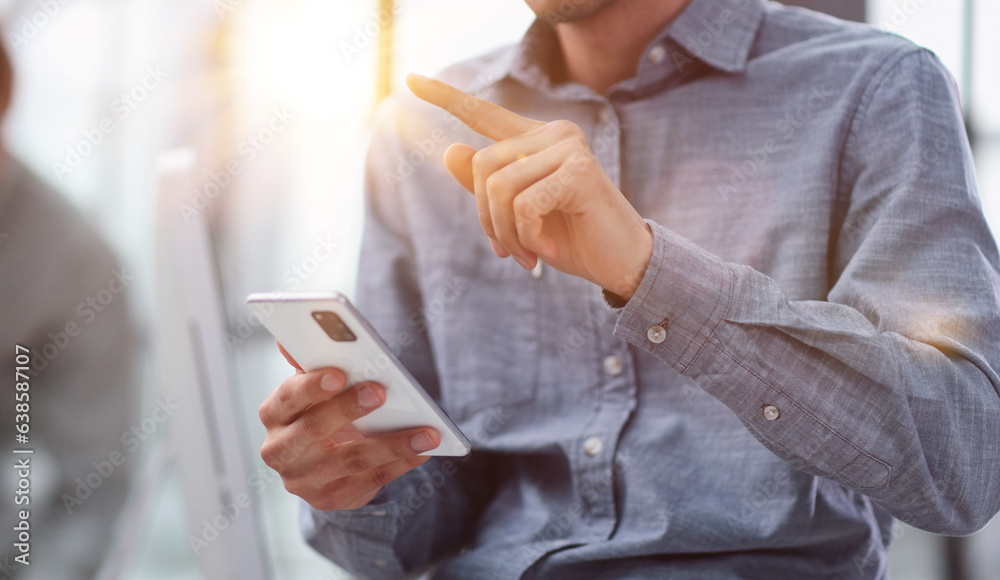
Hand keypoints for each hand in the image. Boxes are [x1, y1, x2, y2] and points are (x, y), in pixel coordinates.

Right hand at [258, 342, 439, 510]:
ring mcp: (304, 480)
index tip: (340, 372)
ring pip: (350, 460)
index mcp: (274, 414)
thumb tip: (290, 339)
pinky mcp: (330, 499)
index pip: (287, 398)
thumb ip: (308, 362)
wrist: (321, 463)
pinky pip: (370, 481)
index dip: (311, 386)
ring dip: (391, 444)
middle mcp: (281, 450)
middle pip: (314, 429)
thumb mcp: (313, 388)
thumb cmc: (321, 410)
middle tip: (380, 391)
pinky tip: (423, 450)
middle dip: (348, 409)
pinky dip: (399, 464)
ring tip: (425, 432)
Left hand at [406, 73, 652, 298]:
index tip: (410, 78)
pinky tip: (547, 250)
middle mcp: (553, 133)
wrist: (622, 262)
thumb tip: (449, 150)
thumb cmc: (572, 236)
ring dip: (507, 234)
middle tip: (507, 252)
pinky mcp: (579, 171)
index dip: (445, 97)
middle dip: (486, 219)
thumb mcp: (519, 215)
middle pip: (481, 166)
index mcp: (535, 140)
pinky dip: (528, 237)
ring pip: (499, 188)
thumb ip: (487, 185)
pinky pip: (524, 205)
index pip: (483, 113)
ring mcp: (568, 148)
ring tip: (528, 256)